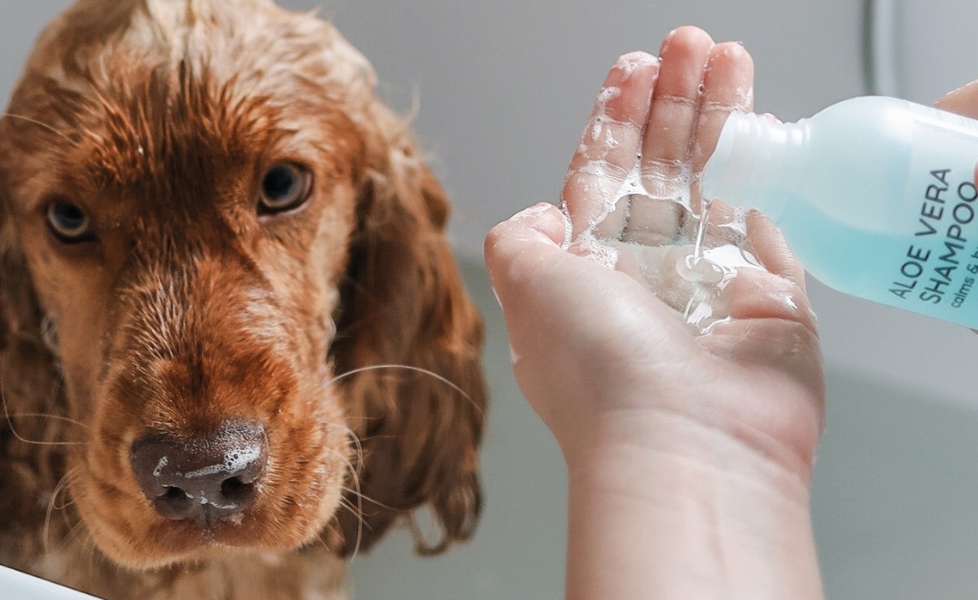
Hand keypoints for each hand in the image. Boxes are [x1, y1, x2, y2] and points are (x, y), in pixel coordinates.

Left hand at [485, 27, 824, 477]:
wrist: (686, 442)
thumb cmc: (600, 373)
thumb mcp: (526, 286)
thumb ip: (519, 239)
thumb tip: (537, 215)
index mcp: (584, 274)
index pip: (599, 177)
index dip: (614, 120)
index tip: (633, 70)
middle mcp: (644, 278)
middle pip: (659, 167)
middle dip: (670, 102)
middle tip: (684, 45)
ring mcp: (708, 285)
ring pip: (713, 180)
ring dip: (716, 114)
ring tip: (721, 55)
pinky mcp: (770, 299)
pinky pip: (766, 220)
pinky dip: (761, 170)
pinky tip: (756, 120)